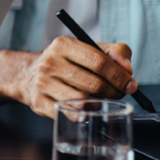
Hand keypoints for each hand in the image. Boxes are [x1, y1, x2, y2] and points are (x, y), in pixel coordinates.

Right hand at [14, 37, 136, 117]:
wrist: (29, 75)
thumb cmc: (66, 62)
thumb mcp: (88, 49)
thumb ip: (114, 53)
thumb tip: (127, 69)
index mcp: (63, 45)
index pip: (99, 61)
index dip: (119, 75)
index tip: (130, 84)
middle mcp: (50, 62)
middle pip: (94, 83)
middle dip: (113, 92)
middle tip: (119, 94)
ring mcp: (43, 83)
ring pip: (83, 100)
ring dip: (99, 103)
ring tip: (101, 99)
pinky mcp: (39, 101)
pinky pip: (70, 114)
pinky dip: (83, 114)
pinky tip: (86, 109)